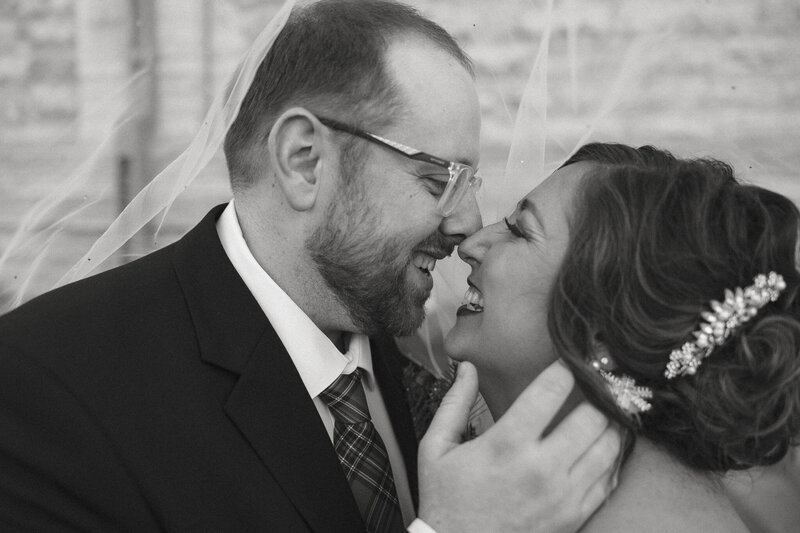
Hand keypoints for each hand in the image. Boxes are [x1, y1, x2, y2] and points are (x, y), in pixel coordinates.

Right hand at [417, 360, 620, 532]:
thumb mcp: (436, 448)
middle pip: (592, 417)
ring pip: (609, 447)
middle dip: (598, 394)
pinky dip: (613, 458)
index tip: (570, 359)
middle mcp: (541, 468)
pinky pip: (609, 480)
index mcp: (506, 445)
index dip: (566, 369)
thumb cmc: (446, 499)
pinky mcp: (574, 517)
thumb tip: (467, 367)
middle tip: (597, 382)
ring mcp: (563, 496)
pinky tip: (605, 445)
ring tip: (607, 408)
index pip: (550, 392)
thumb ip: (454, 403)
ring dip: (611, 423)